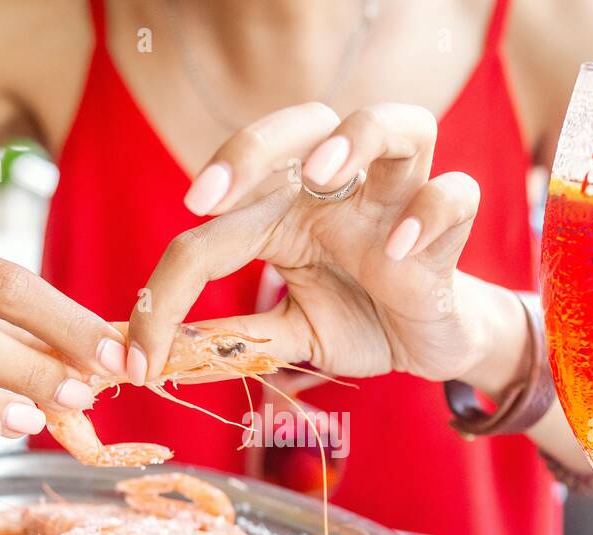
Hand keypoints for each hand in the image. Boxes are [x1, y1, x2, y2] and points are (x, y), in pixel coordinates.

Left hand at [125, 102, 527, 397]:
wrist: (428, 343)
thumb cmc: (357, 320)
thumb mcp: (287, 334)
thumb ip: (234, 338)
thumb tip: (160, 357)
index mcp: (288, 209)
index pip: (220, 223)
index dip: (172, 283)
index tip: (140, 351)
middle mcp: (342, 188)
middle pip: (304, 121)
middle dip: (251, 146)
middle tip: (207, 197)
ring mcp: (398, 199)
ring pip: (395, 121)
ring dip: (354, 138)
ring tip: (320, 175)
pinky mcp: (449, 229)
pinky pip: (451, 193)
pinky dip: (426, 212)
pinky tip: (396, 252)